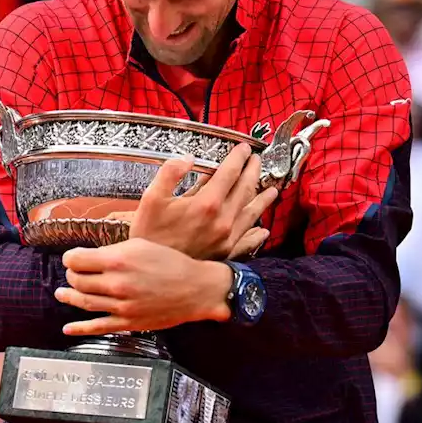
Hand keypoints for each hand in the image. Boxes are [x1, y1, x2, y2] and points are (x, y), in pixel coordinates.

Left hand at [56, 238, 232, 335]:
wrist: (196, 289)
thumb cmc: (171, 263)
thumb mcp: (141, 245)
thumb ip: (114, 250)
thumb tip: (92, 256)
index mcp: (118, 260)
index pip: (77, 259)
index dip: (70, 258)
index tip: (71, 258)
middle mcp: (116, 284)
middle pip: (77, 280)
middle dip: (71, 275)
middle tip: (73, 273)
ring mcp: (120, 306)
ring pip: (83, 302)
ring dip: (69, 296)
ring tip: (61, 293)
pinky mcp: (127, 322)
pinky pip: (97, 327)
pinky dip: (79, 328)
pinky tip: (68, 328)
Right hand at [127, 143, 276, 260]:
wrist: (152, 274)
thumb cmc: (149, 235)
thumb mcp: (150, 199)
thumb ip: (169, 174)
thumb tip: (188, 158)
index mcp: (207, 203)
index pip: (230, 173)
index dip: (238, 158)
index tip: (244, 148)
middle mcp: (223, 220)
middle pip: (245, 190)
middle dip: (253, 172)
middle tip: (256, 160)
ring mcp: (227, 238)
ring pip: (251, 213)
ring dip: (263, 199)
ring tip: (272, 190)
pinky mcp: (226, 253)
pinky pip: (248, 239)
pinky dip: (257, 233)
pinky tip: (263, 230)